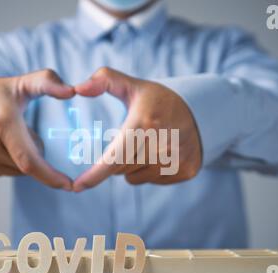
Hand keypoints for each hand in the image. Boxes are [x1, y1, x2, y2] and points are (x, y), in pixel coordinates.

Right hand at [0, 69, 73, 189]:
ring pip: (16, 171)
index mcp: (1, 122)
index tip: (69, 185)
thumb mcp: (21, 83)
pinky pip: (2, 172)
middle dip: (34, 153)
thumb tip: (71, 91)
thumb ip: (48, 82)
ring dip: (21, 159)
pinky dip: (8, 163)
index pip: (30, 160)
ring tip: (7, 136)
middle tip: (27, 134)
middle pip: (26, 165)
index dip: (51, 176)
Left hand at [73, 67, 201, 191]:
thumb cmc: (159, 100)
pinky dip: (148, 171)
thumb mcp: (133, 86)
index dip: (94, 176)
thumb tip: (78, 88)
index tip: (77, 187)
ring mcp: (175, 160)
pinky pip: (151, 181)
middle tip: (126, 141)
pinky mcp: (185, 171)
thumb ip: (104, 80)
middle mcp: (161, 145)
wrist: (200, 111)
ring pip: (133, 178)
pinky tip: (159, 153)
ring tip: (145, 145)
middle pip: (120, 169)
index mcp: (144, 124)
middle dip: (115, 160)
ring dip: (130, 166)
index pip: (113, 159)